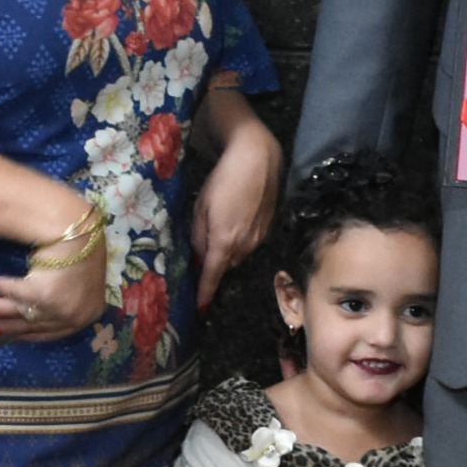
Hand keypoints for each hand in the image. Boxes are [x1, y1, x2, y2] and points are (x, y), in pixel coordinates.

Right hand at [0, 205, 109, 340]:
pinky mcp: (45, 297)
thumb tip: (38, 307)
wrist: (79, 233)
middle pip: (38, 325)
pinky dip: (5, 288)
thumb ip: (66, 296)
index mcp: (91, 313)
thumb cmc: (82, 250)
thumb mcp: (78, 279)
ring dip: (2, 310)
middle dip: (12, 327)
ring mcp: (62, 309)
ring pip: (26, 313)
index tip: (16, 336)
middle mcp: (77, 316)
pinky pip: (19, 294)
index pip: (57, 332)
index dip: (33, 334)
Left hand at [188, 97, 282, 309]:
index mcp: (224, 241)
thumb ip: (199, 234)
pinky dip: (240, 240)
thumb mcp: (201, 206)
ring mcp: (259, 237)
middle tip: (203, 254)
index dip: (205, 292)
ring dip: (227, 251)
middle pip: (226, 265)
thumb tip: (199, 255)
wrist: (257, 159)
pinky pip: (250, 243)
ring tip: (221, 229)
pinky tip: (236, 220)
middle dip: (215, 265)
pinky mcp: (268, 228)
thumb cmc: (223, 179)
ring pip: (238, 255)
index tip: (199, 307)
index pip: (212, 275)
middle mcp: (244, 245)